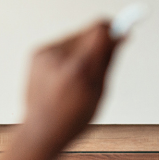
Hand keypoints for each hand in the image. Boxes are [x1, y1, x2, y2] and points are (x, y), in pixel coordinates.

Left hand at [20, 21, 118, 156]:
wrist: (40, 130)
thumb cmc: (73, 117)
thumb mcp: (100, 91)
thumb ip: (109, 59)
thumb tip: (122, 34)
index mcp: (78, 69)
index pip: (99, 30)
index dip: (114, 29)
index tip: (122, 31)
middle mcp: (58, 58)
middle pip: (88, 32)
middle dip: (99, 41)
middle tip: (102, 58)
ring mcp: (44, 55)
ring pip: (75, 37)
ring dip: (83, 49)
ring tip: (78, 76)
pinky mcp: (35, 54)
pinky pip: (61, 44)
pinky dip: (67, 55)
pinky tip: (64, 76)